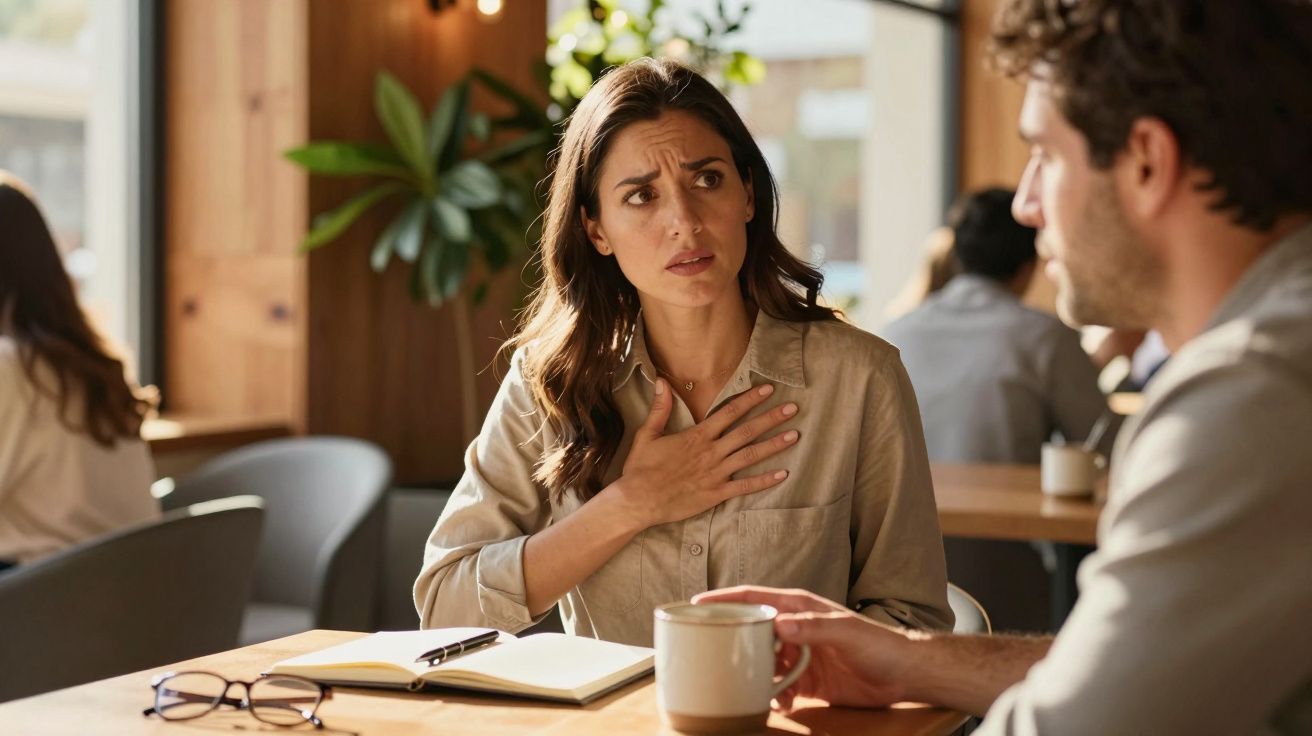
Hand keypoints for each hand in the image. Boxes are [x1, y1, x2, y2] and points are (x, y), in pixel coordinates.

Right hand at [607, 380, 798, 529]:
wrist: (638, 500)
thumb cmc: (641, 468)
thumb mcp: (646, 434)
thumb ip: (660, 408)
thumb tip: (662, 382)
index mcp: (697, 436)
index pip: (729, 412)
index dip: (750, 399)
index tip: (768, 389)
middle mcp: (711, 452)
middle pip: (746, 431)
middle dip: (771, 418)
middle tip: (793, 408)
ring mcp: (715, 473)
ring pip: (750, 456)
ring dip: (774, 445)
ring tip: (795, 435)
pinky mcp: (716, 494)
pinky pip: (745, 487)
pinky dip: (764, 481)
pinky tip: (782, 474)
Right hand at [693, 586, 917, 711]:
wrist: (903, 673)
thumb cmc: (880, 643)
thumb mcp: (846, 631)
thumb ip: (813, 626)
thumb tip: (780, 625)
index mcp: (799, 607)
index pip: (754, 598)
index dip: (725, 599)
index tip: (697, 604)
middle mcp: (794, 628)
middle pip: (752, 631)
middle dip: (734, 643)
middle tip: (716, 655)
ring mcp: (799, 654)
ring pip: (763, 662)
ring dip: (756, 675)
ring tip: (754, 684)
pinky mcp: (806, 679)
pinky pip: (779, 686)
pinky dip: (775, 695)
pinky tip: (781, 702)